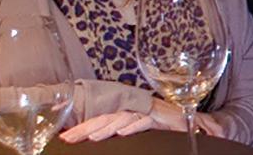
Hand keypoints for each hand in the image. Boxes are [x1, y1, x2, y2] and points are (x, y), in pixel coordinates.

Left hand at [58, 98, 186, 141]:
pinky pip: (145, 121)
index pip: (98, 121)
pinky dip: (134, 126)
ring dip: (106, 128)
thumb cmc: (163, 129)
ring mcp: (146, 114)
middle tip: (68, 138)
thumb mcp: (137, 133)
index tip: (63, 138)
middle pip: (104, 119)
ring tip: (92, 137)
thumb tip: (97, 139)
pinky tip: (123, 132)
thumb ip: (121, 135)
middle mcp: (132, 114)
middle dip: (85, 128)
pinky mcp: (161, 119)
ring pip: (121, 119)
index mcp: (123, 117)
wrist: (189, 123)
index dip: (80, 128)